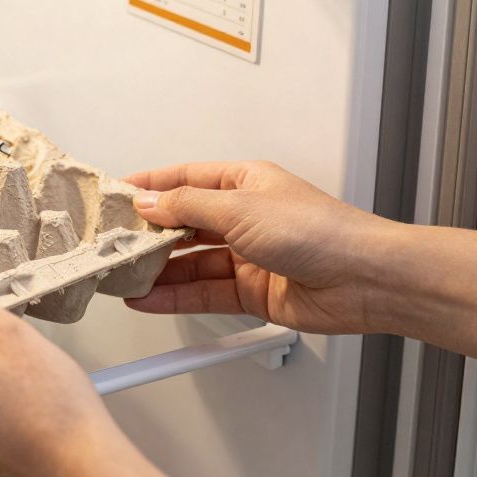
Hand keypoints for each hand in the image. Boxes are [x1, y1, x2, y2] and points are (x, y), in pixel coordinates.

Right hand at [125, 161, 400, 333]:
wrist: (364, 279)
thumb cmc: (321, 231)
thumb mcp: (241, 208)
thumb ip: (187, 206)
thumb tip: (150, 201)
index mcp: (245, 183)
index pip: (186, 179)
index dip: (150, 186)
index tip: (116, 194)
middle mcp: (245, 217)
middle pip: (184, 223)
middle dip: (149, 234)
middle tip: (113, 242)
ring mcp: (248, 256)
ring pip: (190, 262)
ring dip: (158, 269)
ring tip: (124, 274)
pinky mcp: (252, 292)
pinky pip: (203, 292)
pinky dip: (174, 296)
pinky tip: (149, 297)